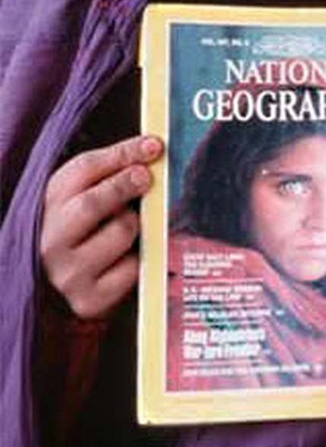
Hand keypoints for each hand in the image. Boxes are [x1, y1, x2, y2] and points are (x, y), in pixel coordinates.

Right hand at [40, 135, 162, 319]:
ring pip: (120, 233)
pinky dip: (138, 259)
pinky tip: (127, 257)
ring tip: (127, 226)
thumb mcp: (87, 190)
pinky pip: (132, 269)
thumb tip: (154, 147)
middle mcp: (52, 240)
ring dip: (134, 224)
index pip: (85, 170)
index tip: (155, 147)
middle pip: (93, 203)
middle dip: (126, 185)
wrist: (64, 280)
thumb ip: (115, 166)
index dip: (124, 154)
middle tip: (146, 178)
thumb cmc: (85, 226)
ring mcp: (68, 273)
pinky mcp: (88, 300)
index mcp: (51, 203)